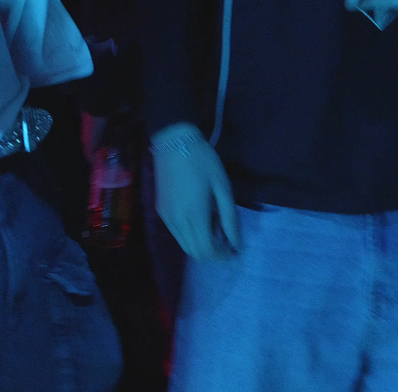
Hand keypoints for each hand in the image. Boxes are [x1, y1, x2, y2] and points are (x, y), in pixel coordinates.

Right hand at [152, 124, 241, 260]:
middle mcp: (177, 222)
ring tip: (215, 228)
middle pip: (195, 253)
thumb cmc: (203, 161)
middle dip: (212, 253)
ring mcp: (166, 218)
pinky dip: (190, 236)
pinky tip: (200, 220)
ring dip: (201, 245)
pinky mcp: (160, 211)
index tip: (234, 250)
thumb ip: (229, 218)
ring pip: (185, 246)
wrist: (174, 142)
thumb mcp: (222, 187)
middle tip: (227, 240)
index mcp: (194, 216)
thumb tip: (236, 243)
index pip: (207, 251)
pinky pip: (177, 234)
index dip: (222, 255)